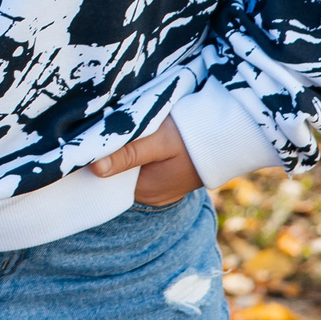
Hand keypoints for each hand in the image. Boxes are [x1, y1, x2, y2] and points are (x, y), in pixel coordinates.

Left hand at [89, 118, 203, 205]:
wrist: (232, 132)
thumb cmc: (194, 135)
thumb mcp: (159, 142)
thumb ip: (128, 154)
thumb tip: (93, 168)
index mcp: (145, 192)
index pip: (107, 178)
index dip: (96, 158)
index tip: (88, 138)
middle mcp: (150, 194)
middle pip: (117, 172)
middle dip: (110, 152)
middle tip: (104, 126)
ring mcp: (159, 185)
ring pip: (130, 166)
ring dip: (125, 149)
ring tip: (122, 126)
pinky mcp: (167, 174)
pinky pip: (143, 164)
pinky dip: (138, 150)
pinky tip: (140, 133)